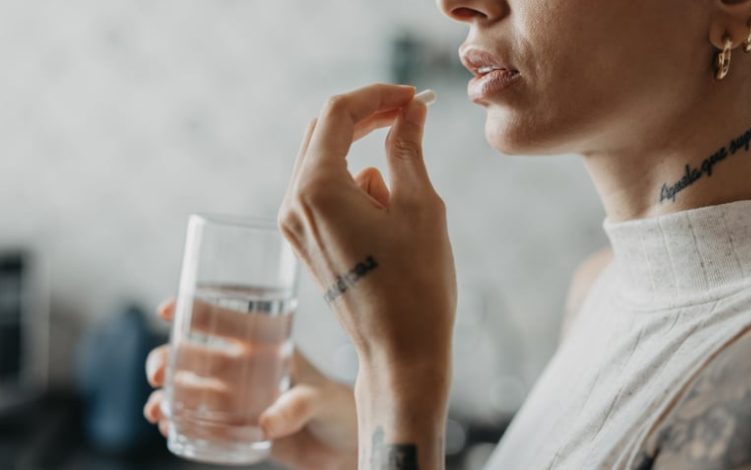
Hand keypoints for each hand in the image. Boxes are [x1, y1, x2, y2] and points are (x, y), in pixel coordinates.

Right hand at [143, 299, 358, 469]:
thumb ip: (296, 407)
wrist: (343, 447)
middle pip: (194, 356)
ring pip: (188, 389)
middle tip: (158, 374)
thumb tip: (265, 424)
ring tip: (157, 410)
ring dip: (166, 395)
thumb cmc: (338, 409)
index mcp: (265, 346)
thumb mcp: (321, 399)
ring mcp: (235, 398)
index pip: (226, 320)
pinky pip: (196, 423)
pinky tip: (166, 428)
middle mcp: (244, 368)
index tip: (167, 310)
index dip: (194, 310)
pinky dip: (176, 423)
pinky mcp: (233, 428)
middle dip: (167, 359)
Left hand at [277, 83, 455, 468]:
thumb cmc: (416, 284)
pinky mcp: (304, 240)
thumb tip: (410, 111)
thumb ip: (408, 148)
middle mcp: (293, 204)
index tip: (412, 97)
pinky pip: (324, 192)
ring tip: (405, 190)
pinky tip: (387, 217)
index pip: (337, 114)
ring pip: (324, 161)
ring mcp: (294, 225)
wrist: (400, 352)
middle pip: (323, 132)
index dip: (377, 96)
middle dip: (367, 117)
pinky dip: (356, 186)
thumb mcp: (420, 206)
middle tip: (411, 115)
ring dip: (364, 154)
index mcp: (317, 190)